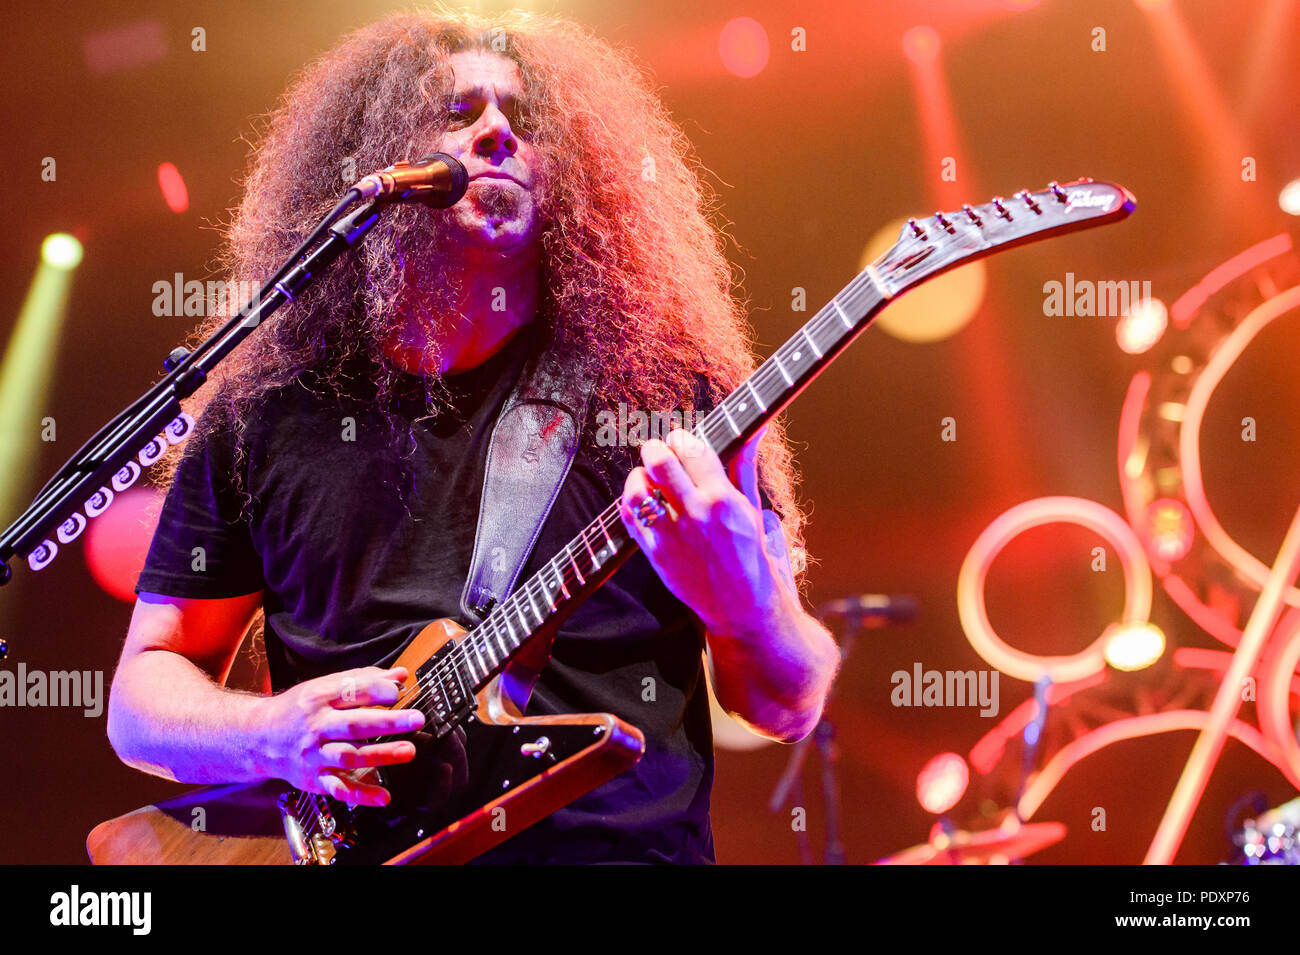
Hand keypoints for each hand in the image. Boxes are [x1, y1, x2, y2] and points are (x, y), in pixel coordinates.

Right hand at [254, 666, 425, 806]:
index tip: (399, 691)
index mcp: (319, 698)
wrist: (258, 737)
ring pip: (349, 756)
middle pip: (354, 724)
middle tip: (417, 719)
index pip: (351, 691)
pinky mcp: (314, 778)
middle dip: (387, 723)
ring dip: (381, 755)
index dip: (377, 690)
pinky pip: (338, 788)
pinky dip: (361, 795)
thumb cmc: (298, 708)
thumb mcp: (324, 687)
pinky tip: (384, 796)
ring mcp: (314, 755)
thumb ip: (364, 680)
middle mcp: (316, 726)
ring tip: (409, 751)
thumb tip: (401, 675)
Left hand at [618, 427, 780, 635]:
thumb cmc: (749, 554)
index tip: (682, 441)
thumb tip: (758, 427)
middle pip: (659, 461)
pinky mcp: (653, 552)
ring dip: (640, 475)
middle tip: (660, 453)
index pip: (691, 448)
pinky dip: (631, 500)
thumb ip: (744, 463)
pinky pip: (628, 514)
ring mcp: (670, 535)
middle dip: (656, 448)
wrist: (738, 605)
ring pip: (637, 487)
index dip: (682, 438)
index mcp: (723, 499)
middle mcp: (694, 514)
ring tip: (650, 479)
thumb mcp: (751, 507)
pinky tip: (645, 501)